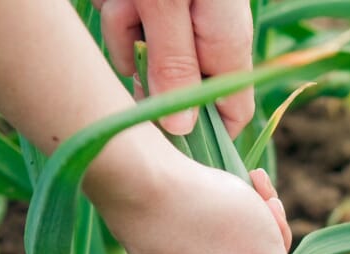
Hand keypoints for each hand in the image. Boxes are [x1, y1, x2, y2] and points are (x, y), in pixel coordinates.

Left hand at [91, 0, 254, 136]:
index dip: (205, 135)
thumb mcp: (167, 3)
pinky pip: (126, 26)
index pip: (233, 113)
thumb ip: (174, 63)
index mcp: (227, 43)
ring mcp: (180, 21)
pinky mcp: (153, 6)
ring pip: (140, 54)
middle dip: (144, 72)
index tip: (166, 144)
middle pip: (174, 86)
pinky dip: (116, 7)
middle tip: (134, 48)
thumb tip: (181, 129)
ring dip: (122, 31)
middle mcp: (208, 36)